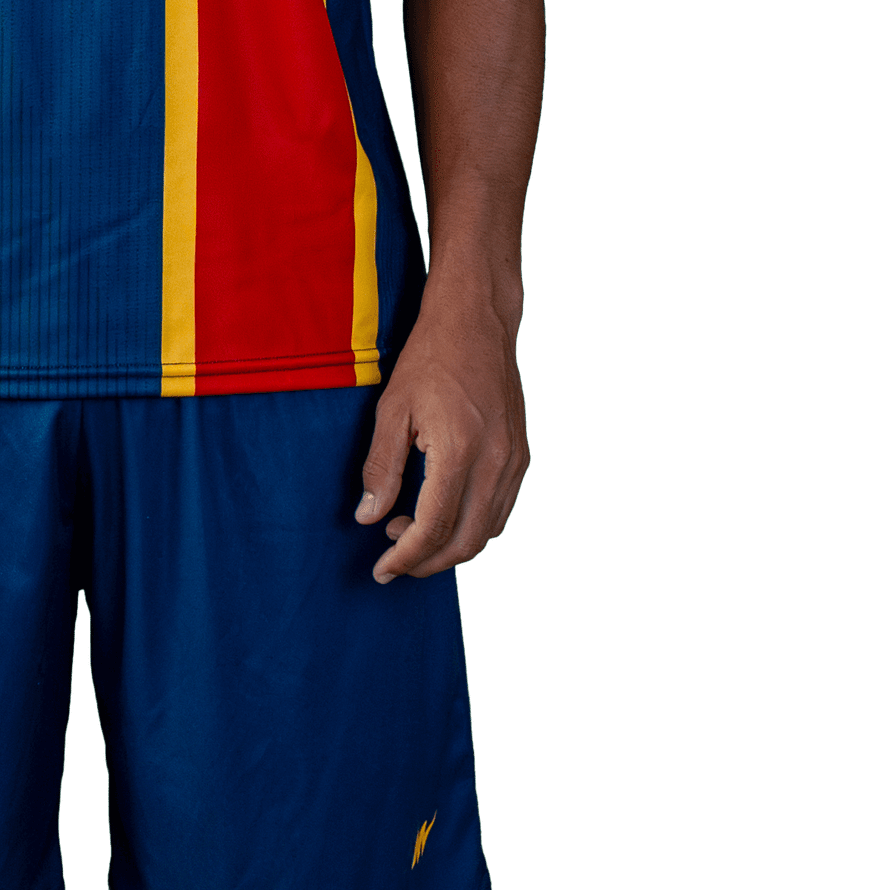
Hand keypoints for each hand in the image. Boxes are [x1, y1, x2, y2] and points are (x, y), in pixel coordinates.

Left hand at [354, 280, 528, 583]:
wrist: (477, 320)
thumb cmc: (429, 357)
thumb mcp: (392, 407)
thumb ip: (380, 468)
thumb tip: (369, 518)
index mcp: (459, 451)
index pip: (432, 529)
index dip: (404, 557)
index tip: (381, 569)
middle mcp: (495, 463)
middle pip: (465, 542)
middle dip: (428, 562)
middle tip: (394, 559)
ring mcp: (514, 461)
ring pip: (487, 532)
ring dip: (450, 547)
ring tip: (411, 532)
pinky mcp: (521, 456)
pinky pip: (500, 510)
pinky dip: (472, 526)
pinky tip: (444, 513)